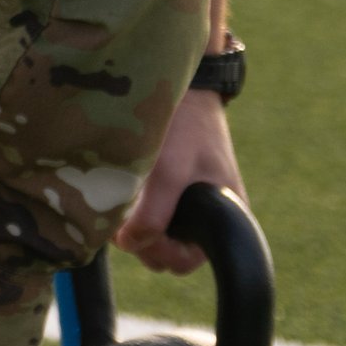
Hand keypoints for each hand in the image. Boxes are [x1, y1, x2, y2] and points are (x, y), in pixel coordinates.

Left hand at [116, 86, 245, 273]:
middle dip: (140, 236)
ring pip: (151, 232)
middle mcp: (204, 216)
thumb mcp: (169, 172)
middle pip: (163, 250)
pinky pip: (145, 212)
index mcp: (223, 219)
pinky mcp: (165, 188)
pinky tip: (124, 184)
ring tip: (123, 192)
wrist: (182, 85)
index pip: (183, 260)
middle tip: (122, 212)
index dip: (157, 250)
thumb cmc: (184, 126)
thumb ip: (153, 216)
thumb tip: (130, 244)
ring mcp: (183, 203)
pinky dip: (130, 205)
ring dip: (131, 220)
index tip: (135, 229)